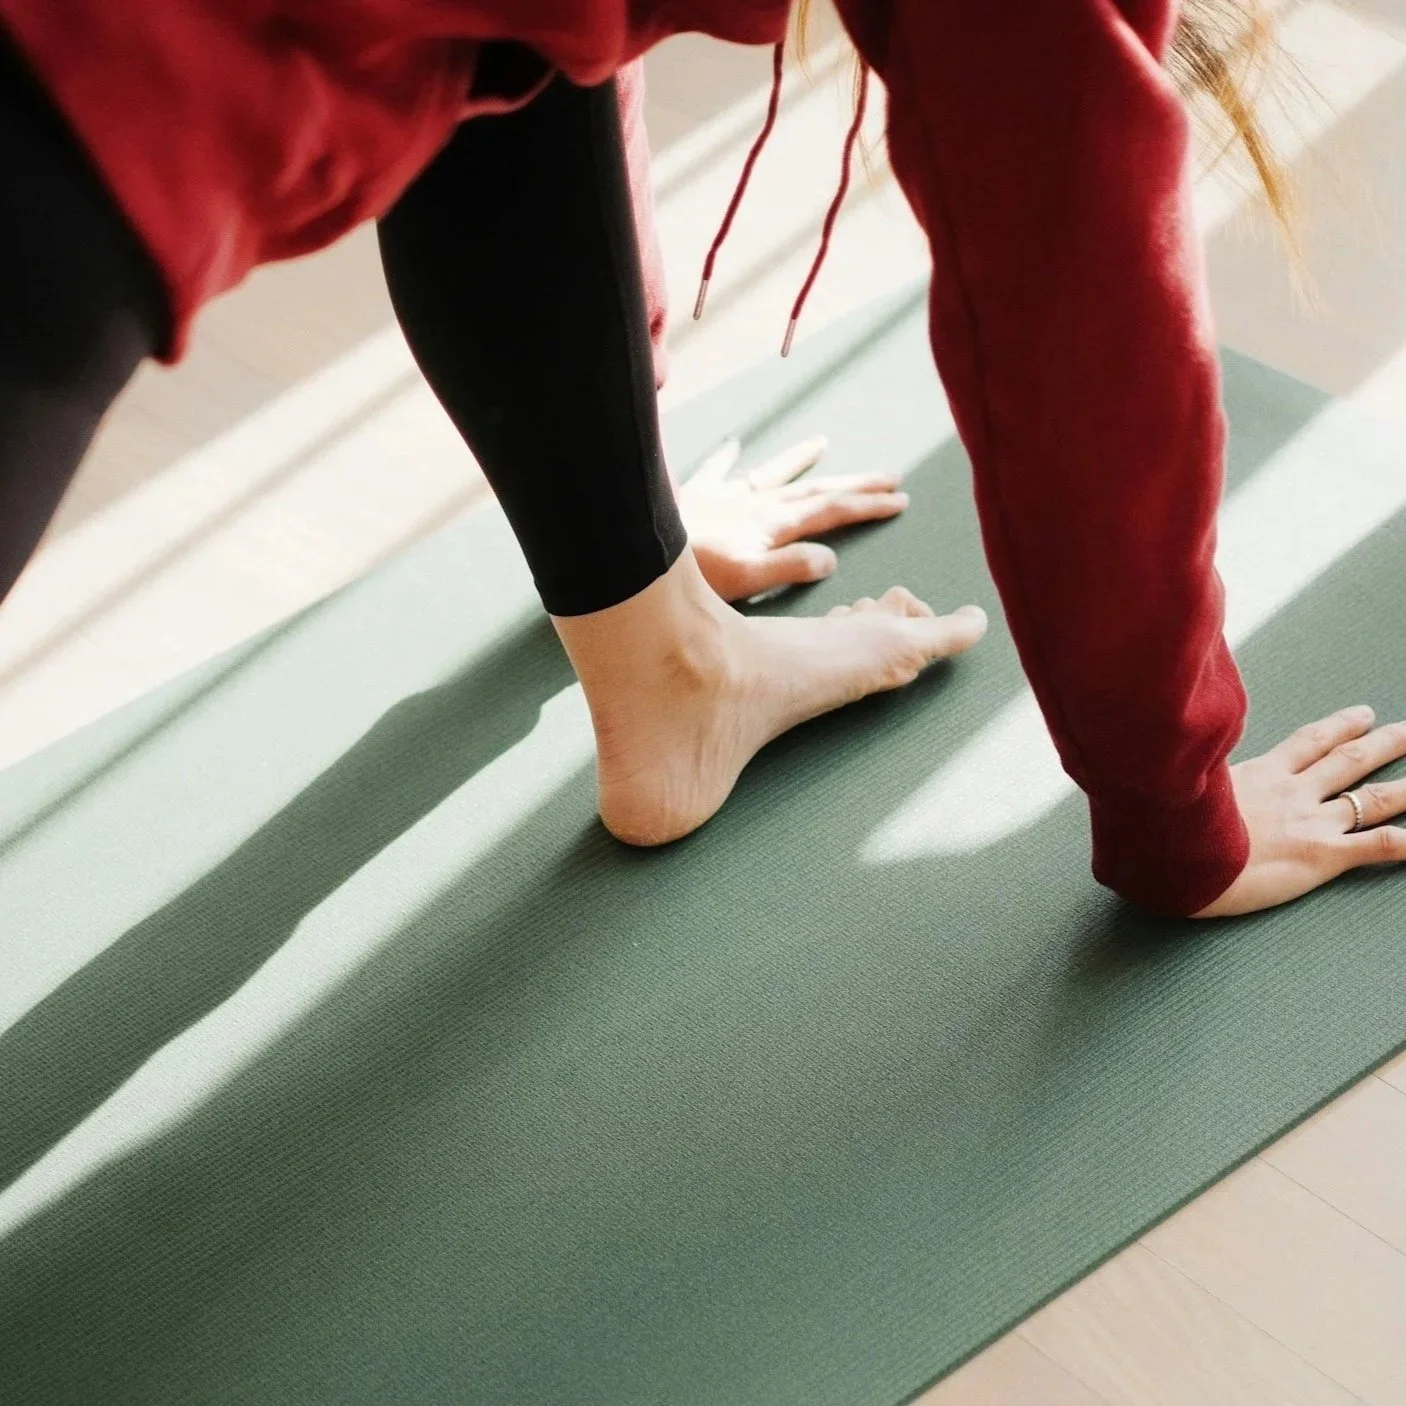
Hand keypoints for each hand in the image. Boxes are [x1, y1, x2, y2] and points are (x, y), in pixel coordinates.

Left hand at [679, 435, 909, 602]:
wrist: (635, 546)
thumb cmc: (689, 573)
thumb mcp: (746, 579)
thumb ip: (789, 568)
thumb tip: (830, 559)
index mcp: (771, 525)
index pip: (830, 510)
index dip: (866, 505)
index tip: (899, 499)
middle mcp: (754, 504)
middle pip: (813, 489)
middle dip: (853, 483)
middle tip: (889, 475)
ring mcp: (725, 496)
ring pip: (772, 473)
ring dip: (799, 460)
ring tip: (822, 443)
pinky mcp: (695, 497)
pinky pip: (715, 471)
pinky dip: (727, 458)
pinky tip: (732, 444)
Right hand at [1195, 706, 1405, 916]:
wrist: (1179, 856)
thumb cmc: (1174, 825)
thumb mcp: (1186, 783)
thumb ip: (1205, 771)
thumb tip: (1185, 756)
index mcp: (1261, 773)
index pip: (1310, 742)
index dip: (1340, 727)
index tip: (1363, 715)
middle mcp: (1294, 792)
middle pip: (1349, 761)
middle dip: (1385, 744)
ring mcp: (1311, 822)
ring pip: (1373, 798)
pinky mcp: (1321, 854)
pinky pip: (1375, 846)